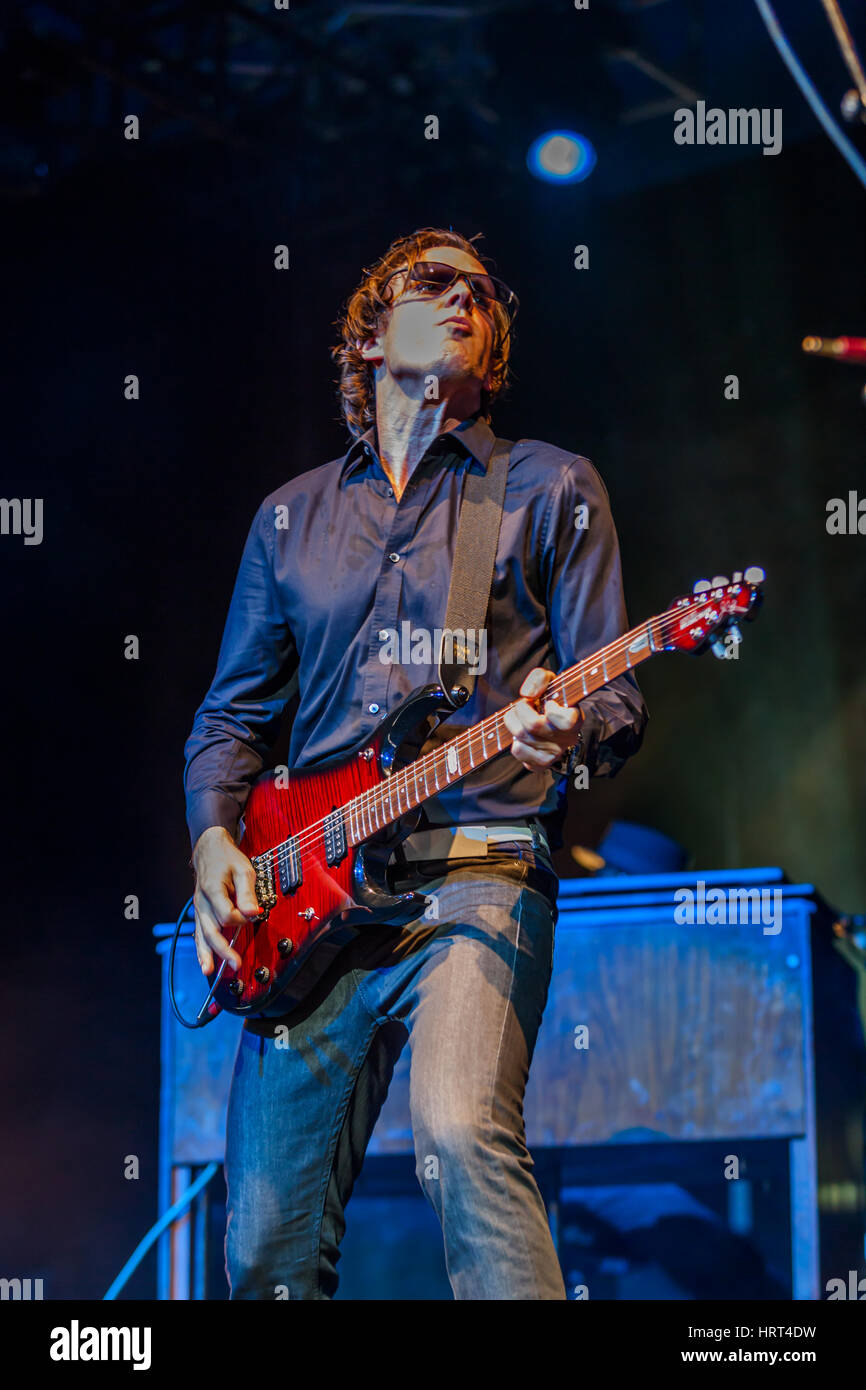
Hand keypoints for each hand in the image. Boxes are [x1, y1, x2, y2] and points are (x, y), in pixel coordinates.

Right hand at [191, 826, 260, 974]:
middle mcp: (202, 902)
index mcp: (212, 889)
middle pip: (212, 930)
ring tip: (209, 971)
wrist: (209, 849)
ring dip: (207, 954)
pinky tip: (204, 962)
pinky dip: (201, 948)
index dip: (243, 918)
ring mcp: (199, 908)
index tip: (253, 913)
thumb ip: (247, 892)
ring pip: (201, 935)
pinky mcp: (200, 912)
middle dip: (223, 949)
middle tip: (236, 963)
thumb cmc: (227, 858)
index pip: (228, 914)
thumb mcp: (243, 869)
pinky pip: (199, 932)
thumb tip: (253, 912)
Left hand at [504, 668, 580, 770]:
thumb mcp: (551, 681)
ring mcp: (554, 754)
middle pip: (533, 726)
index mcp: (575, 720)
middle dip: (521, 709)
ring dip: (514, 722)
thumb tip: (527, 694)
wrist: (556, 719)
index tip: (548, 703)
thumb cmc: (553, 698)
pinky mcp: (540, 764)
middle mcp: (566, 740)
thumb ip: (539, 678)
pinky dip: (515, 740)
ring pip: (520, 737)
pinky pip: (518, 752)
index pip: (565, 720)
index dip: (551, 709)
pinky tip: (523, 735)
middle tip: (525, 704)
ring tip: (521, 717)